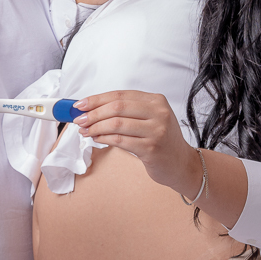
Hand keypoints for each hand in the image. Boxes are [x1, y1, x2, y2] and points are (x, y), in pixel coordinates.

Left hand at [73, 90, 248, 227]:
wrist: (181, 164)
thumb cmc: (161, 141)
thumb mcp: (149, 119)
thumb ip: (127, 112)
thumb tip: (92, 109)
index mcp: (156, 101)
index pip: (120, 95)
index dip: (97, 99)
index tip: (80, 104)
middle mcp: (158, 113)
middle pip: (117, 107)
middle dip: (93, 113)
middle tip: (79, 119)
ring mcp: (156, 130)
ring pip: (116, 124)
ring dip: (95, 127)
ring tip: (85, 131)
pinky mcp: (151, 148)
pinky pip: (120, 140)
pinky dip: (103, 139)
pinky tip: (96, 139)